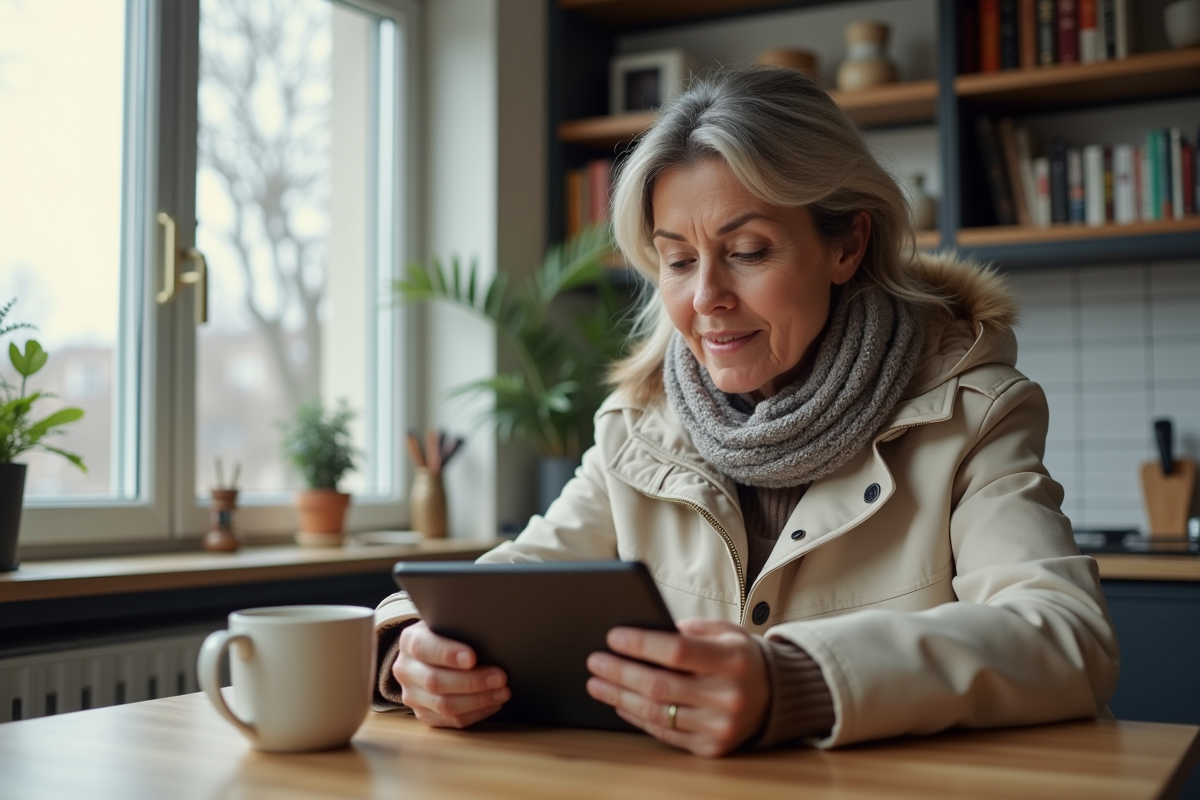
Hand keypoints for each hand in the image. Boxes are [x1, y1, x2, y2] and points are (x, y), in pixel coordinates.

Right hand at [392, 621, 509, 727]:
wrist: (432, 651)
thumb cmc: (447, 634)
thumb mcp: (448, 622)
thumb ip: (460, 627)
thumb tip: (489, 634)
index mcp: (409, 641)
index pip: (423, 647)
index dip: (447, 654)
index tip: (472, 657)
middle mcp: (405, 669)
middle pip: (434, 681)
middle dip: (472, 681)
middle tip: (500, 678)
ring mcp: (412, 695)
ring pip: (443, 705)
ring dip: (478, 700)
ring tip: (502, 692)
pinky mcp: (423, 714)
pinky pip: (450, 720)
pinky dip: (475, 714)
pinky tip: (493, 704)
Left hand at [585, 618, 769, 756]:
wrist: (775, 696)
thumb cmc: (742, 658)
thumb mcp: (726, 632)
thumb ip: (690, 629)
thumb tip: (645, 630)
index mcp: (732, 661)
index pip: (677, 651)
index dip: (641, 644)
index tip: (613, 637)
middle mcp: (728, 697)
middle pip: (660, 685)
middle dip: (620, 672)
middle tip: (595, 661)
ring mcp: (719, 727)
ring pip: (657, 713)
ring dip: (619, 697)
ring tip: (597, 682)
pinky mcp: (711, 748)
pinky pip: (665, 733)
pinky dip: (637, 717)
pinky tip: (620, 702)